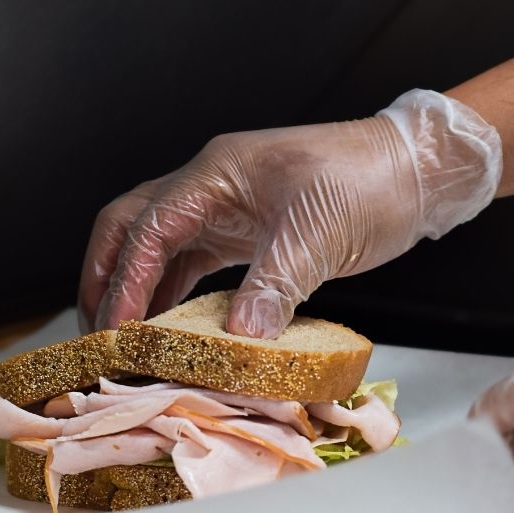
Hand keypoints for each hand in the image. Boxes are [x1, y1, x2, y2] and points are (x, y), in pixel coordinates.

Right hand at [79, 90, 500, 337]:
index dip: (127, 281)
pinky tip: (169, 328)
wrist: (415, 170)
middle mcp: (211, 186)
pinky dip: (172, 295)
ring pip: (156, 247)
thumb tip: (237, 342)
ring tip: (125, 340)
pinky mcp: (244, 231)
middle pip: (130, 227)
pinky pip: (191, 263)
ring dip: (136, 290)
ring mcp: (225, 207)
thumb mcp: (319, 237)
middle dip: (106, 278)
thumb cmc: (370, 182)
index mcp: (217, 173)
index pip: (149, 227)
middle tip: (98, 333)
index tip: (117, 330)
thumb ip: (273, 288)